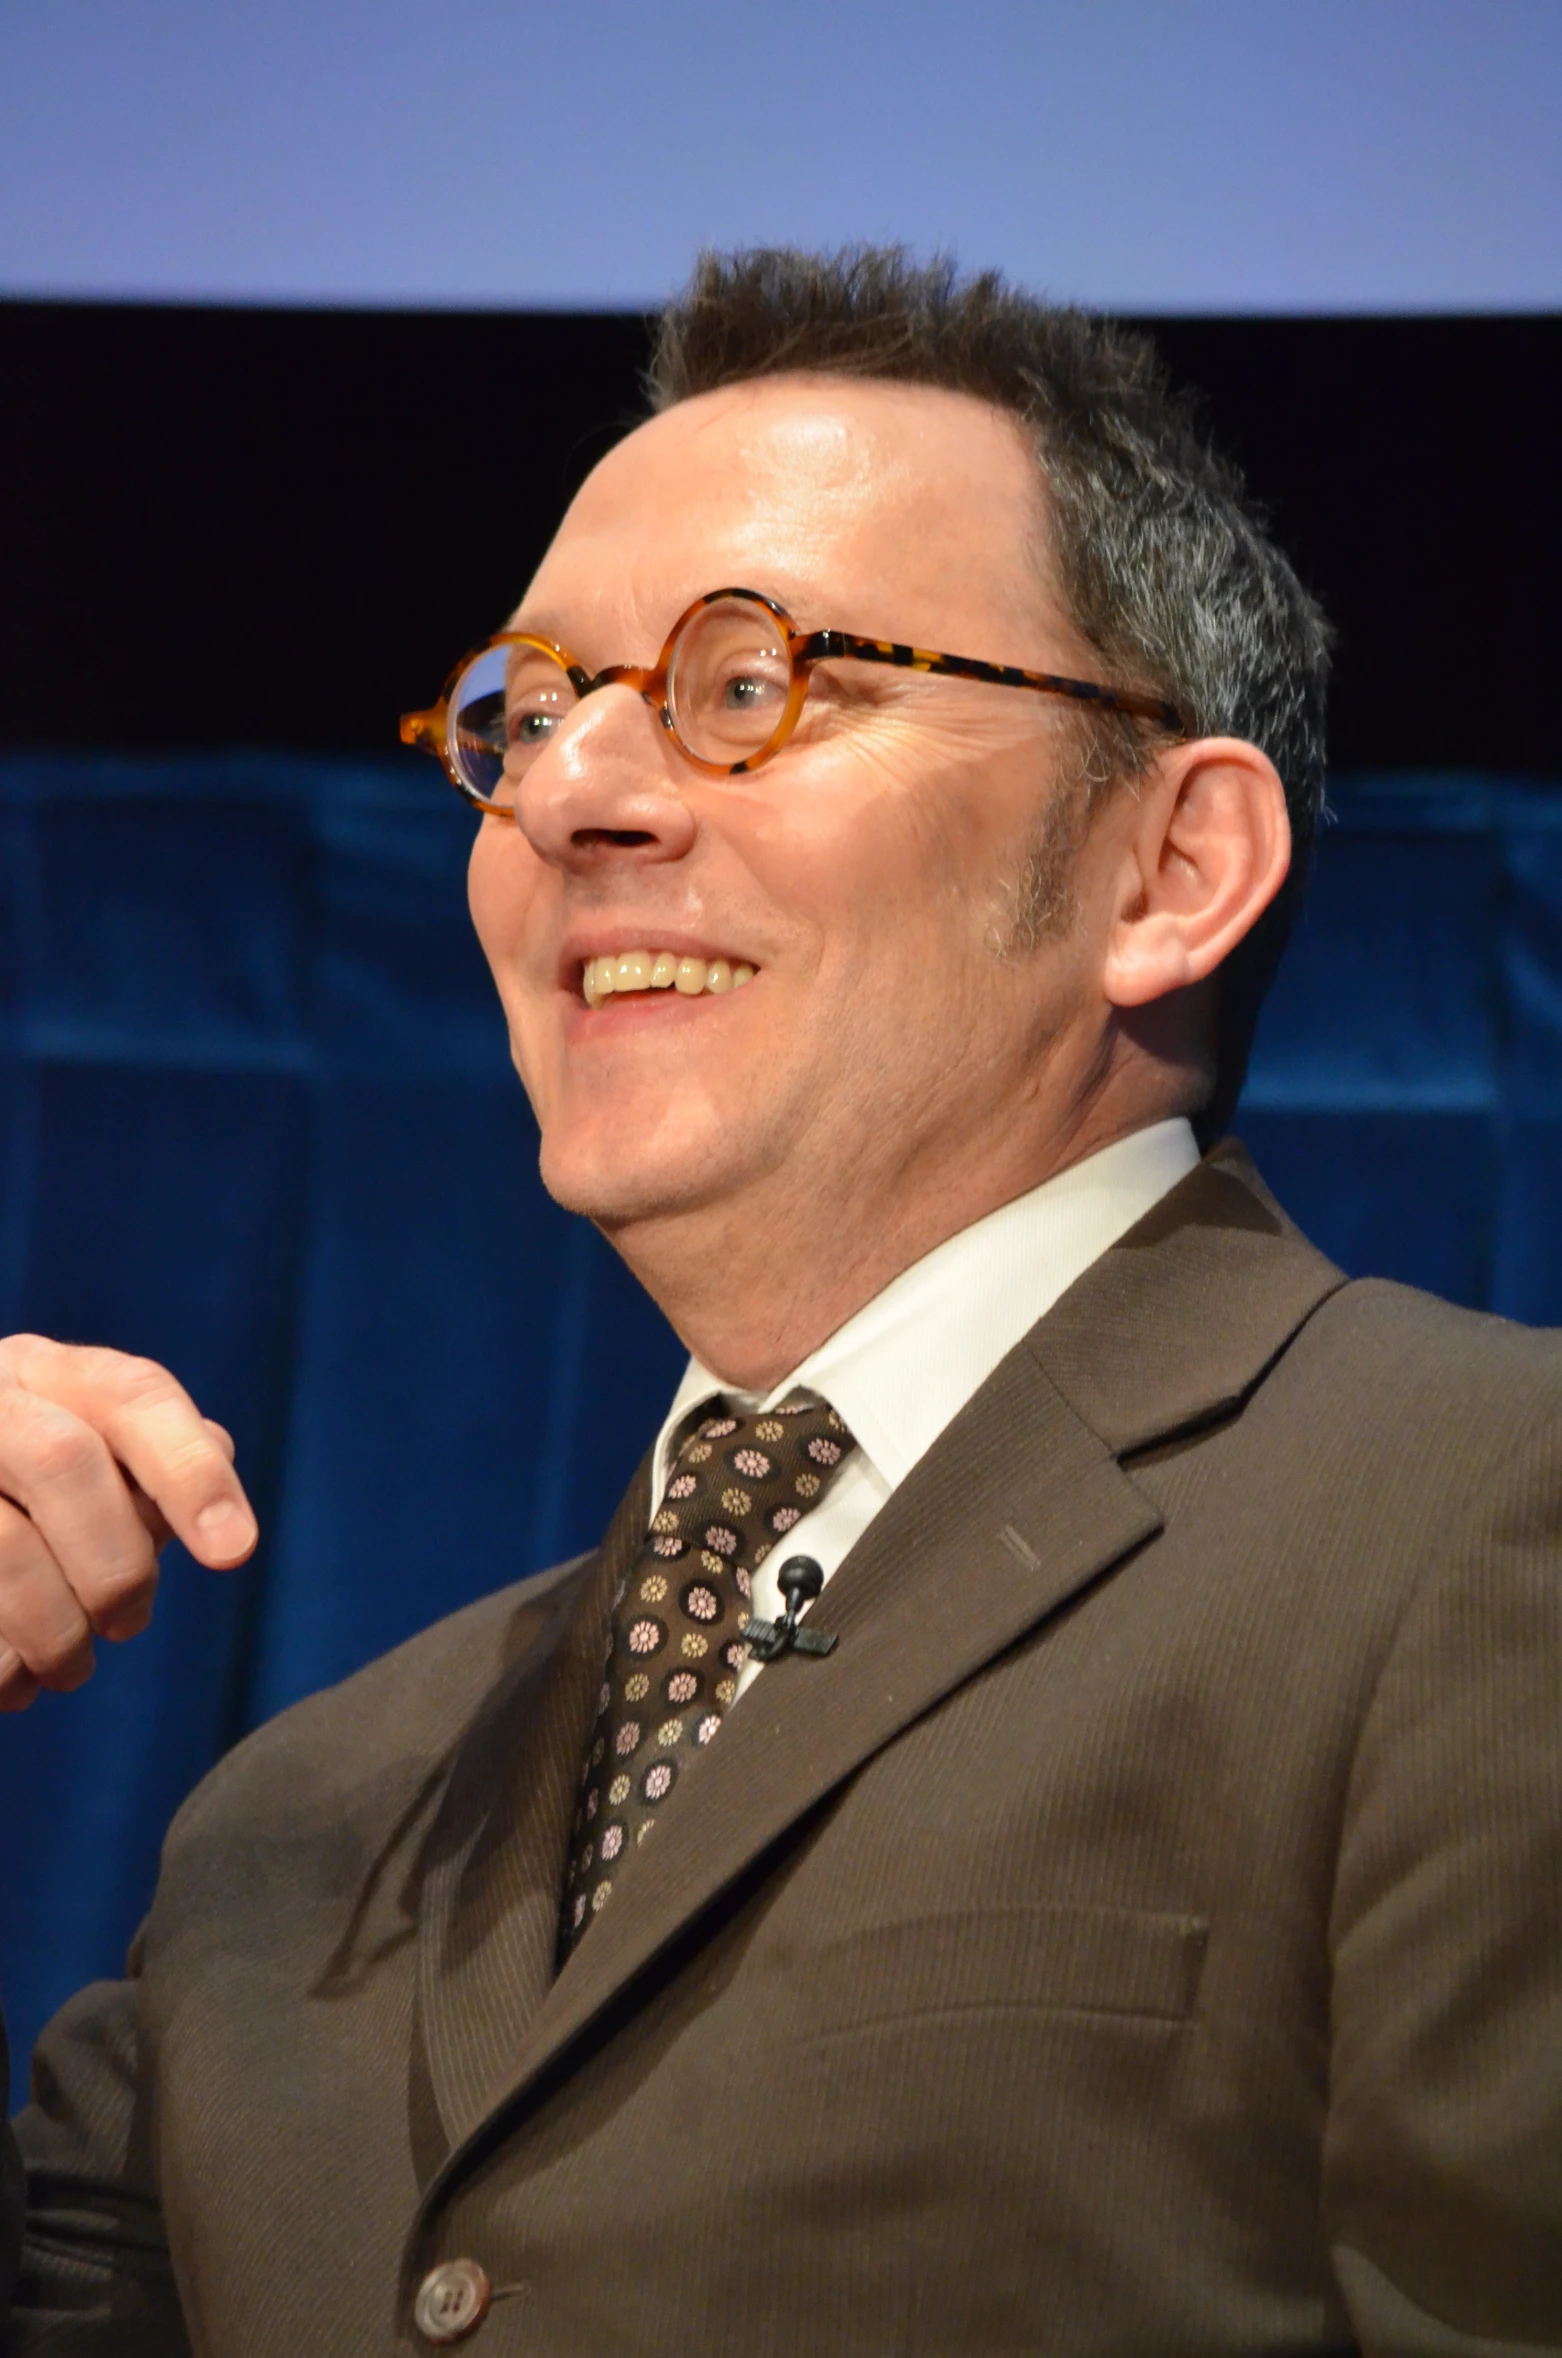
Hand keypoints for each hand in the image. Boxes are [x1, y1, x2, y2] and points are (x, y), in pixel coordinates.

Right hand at [0, 1335, 257, 1711]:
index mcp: (43, 1371)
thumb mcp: (87, 1461)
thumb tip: (217, 1490)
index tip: (234, 1552)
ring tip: (68, 1668)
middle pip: (63, 1460)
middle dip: (115, 1562)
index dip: (191, 1471)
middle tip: (128, 1624)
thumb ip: (150, 1467)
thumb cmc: (32, 1503)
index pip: (133, 1395)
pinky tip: (11, 1681)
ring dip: (54, 1631)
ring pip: (4, 1547)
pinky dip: (0, 1664)